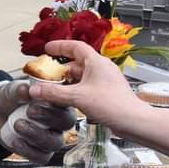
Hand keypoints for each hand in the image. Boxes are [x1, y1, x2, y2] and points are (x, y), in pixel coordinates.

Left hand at [0, 78, 75, 162]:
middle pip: (66, 123)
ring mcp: (52, 138)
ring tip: (18, 125)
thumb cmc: (10, 98)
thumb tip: (25, 90)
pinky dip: (28, 150)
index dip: (56, 102)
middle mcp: (59, 121)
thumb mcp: (11, 91)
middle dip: (48, 117)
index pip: (66, 102)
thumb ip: (19, 90)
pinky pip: (41, 157)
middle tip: (30, 111)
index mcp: (58, 102)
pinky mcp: (41, 152)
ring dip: (36, 134)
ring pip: (54, 142)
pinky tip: (16, 141)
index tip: (38, 98)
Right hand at [28, 40, 148, 130]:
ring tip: (54, 88)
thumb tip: (35, 90)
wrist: (134, 121)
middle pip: (76, 62)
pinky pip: (86, 85)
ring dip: (67, 80)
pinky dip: (75, 89)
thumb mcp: (77, 97)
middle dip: (60, 68)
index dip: (60, 46)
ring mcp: (104, 80)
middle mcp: (101, 68)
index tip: (48, 48)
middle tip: (46, 74)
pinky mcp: (106, 92)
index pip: (75, 46)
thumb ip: (53, 93)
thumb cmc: (113, 105)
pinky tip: (68, 98)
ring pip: (81, 75)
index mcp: (96, 62)